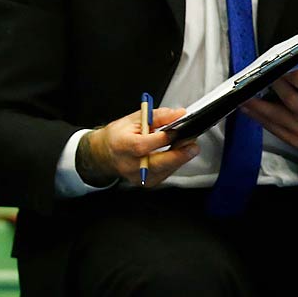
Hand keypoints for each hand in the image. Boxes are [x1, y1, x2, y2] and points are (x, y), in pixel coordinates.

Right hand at [77, 105, 199, 187]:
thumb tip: (179, 114)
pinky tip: (174, 155)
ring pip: (164, 170)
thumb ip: (158, 116)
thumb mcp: (134, 119)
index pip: (143, 145)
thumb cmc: (118, 135)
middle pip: (157, 163)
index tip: (178, 129)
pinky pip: (164, 174)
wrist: (104, 154)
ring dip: (178, 159)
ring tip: (186, 146)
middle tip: (193, 145)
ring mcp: (137, 176)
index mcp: (122, 145)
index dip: (163, 138)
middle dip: (178, 154)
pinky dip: (172, 164)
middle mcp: (128, 164)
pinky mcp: (145, 182)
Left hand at [242, 34, 297, 167]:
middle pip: (291, 99)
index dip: (297, 78)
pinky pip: (271, 126)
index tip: (284, 65)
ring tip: (244, 89)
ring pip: (276, 115)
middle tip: (260, 71)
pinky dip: (256, 115)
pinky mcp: (292, 140)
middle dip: (274, 84)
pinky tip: (245, 105)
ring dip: (257, 102)